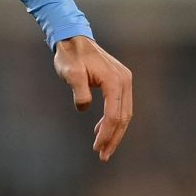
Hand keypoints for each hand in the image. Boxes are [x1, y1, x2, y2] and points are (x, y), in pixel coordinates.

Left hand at [53, 36, 133, 160]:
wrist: (73, 39)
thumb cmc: (70, 56)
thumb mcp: (71, 73)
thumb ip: (79, 90)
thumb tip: (85, 108)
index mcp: (115, 81)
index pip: (114, 115)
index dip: (106, 134)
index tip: (96, 149)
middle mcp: (124, 81)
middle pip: (123, 117)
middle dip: (113, 138)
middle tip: (103, 156)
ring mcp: (124, 80)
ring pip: (124, 113)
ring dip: (114, 132)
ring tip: (102, 149)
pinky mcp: (120, 81)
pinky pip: (120, 106)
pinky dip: (112, 120)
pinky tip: (99, 130)